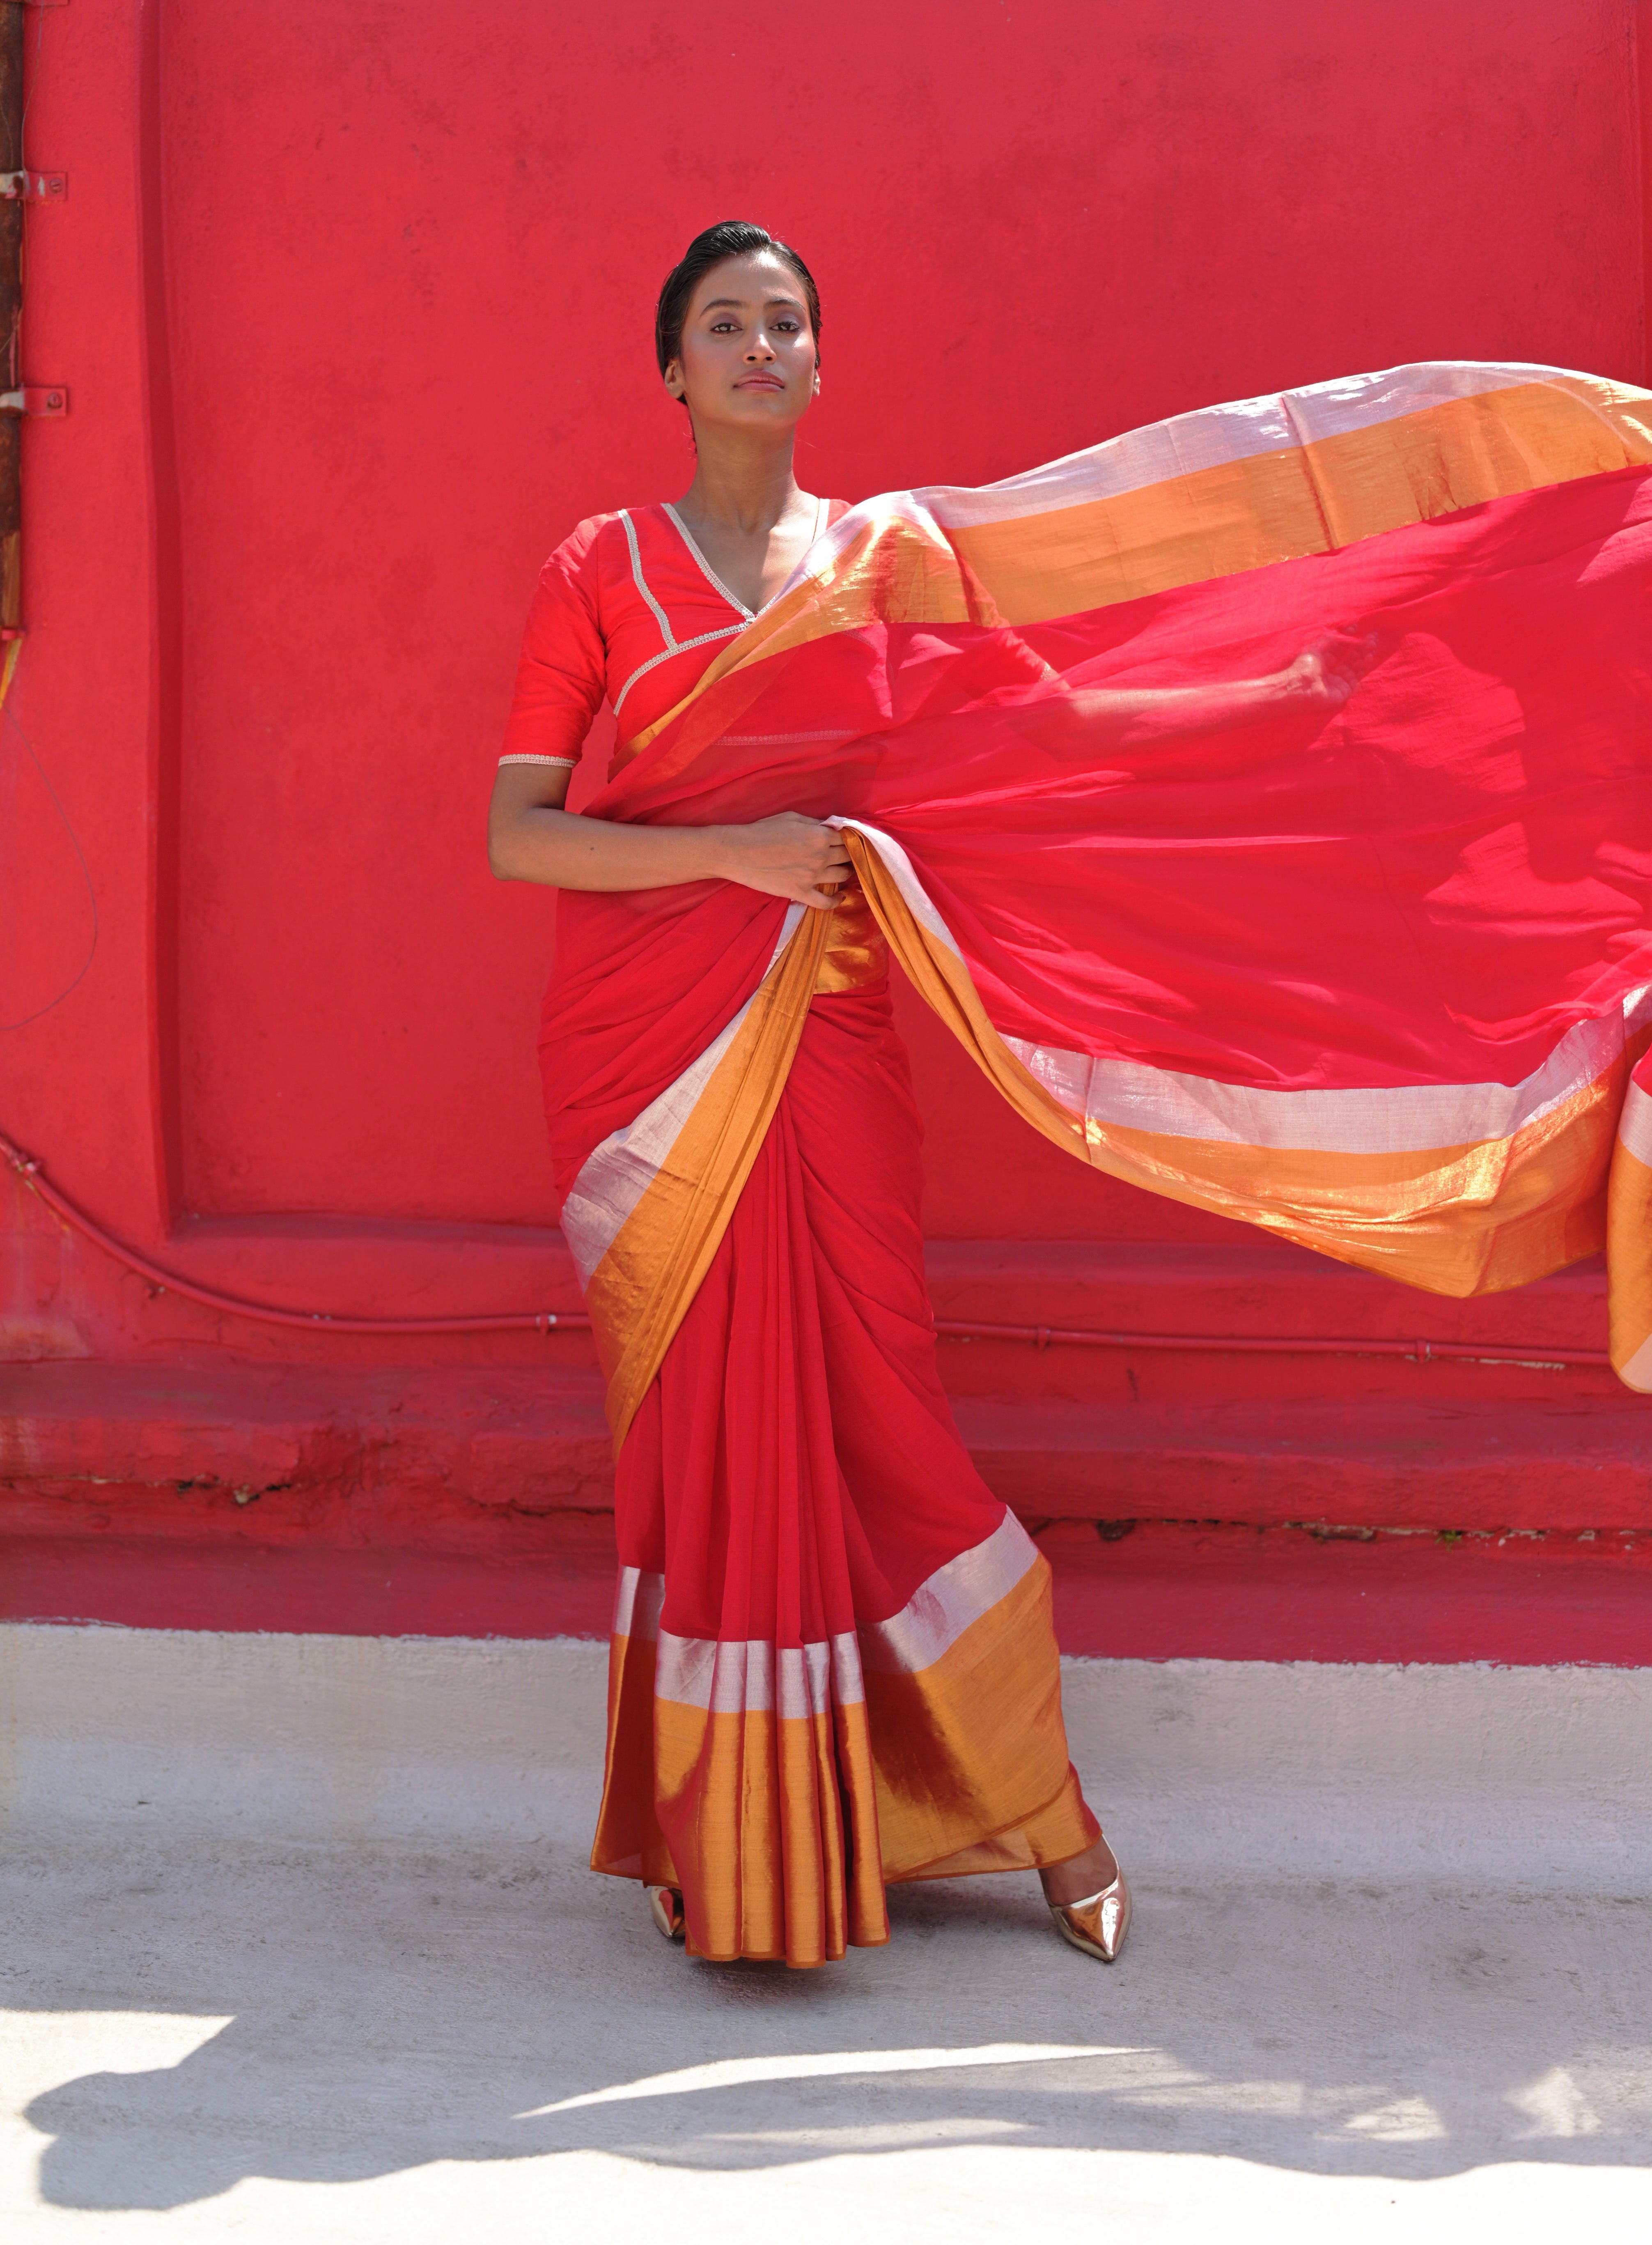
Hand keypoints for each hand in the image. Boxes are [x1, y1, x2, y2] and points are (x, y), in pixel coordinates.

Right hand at [716, 812, 851, 908]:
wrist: (738, 852)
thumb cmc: (762, 830)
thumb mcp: (791, 818)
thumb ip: (814, 824)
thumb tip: (830, 828)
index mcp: (819, 836)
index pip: (846, 837)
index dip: (849, 837)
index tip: (848, 839)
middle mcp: (820, 856)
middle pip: (848, 856)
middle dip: (850, 853)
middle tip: (848, 854)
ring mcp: (812, 877)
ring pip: (842, 876)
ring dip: (847, 873)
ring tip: (845, 870)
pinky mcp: (801, 893)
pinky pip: (826, 902)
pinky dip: (837, 900)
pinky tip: (841, 896)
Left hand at [1277, 629, 1382, 714]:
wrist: (1300, 687)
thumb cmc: (1303, 668)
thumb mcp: (1316, 648)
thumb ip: (1328, 640)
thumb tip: (1339, 631)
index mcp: (1324, 662)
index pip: (1341, 648)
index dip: (1349, 638)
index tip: (1356, 627)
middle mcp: (1333, 671)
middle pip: (1352, 657)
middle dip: (1362, 645)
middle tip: (1372, 635)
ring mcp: (1340, 681)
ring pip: (1357, 666)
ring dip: (1366, 654)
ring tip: (1373, 643)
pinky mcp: (1345, 690)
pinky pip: (1358, 677)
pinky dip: (1365, 666)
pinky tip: (1368, 655)